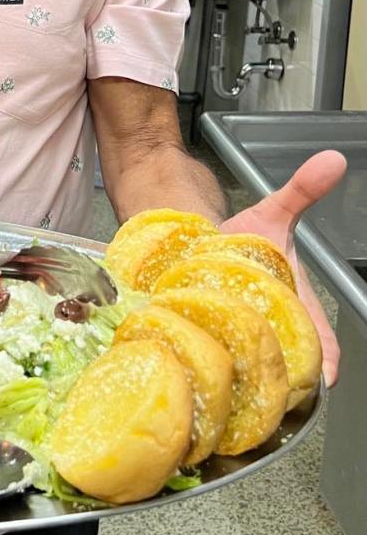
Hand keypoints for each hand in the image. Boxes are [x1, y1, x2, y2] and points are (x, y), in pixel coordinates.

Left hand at [219, 149, 346, 386]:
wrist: (201, 240)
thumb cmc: (245, 237)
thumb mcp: (273, 214)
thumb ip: (303, 190)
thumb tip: (333, 159)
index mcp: (300, 309)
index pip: (323, 348)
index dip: (323, 364)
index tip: (320, 375)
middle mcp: (277, 330)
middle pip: (288, 369)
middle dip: (282, 375)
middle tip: (267, 374)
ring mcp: (248, 340)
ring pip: (256, 376)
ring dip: (246, 375)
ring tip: (234, 373)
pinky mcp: (218, 345)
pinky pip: (221, 369)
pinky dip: (215, 370)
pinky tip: (204, 369)